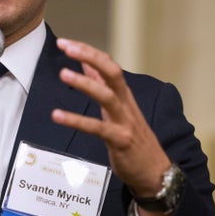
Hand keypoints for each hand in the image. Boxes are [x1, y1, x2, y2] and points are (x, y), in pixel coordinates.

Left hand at [51, 38, 172, 215]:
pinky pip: (97, 128)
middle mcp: (126, 104)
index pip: (108, 65)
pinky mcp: (121, 141)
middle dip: (90, 56)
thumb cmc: (135, 140)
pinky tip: (57, 115)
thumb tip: (87, 66)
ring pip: (107, 96)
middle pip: (112, 72)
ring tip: (63, 73)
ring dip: (85, 83)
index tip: (66, 42)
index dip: (88, 52)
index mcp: (124, 95)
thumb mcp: (118, 109)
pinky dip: (77, 120)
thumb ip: (102, 87)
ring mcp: (125, 122)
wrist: (156, 173)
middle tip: (66, 46)